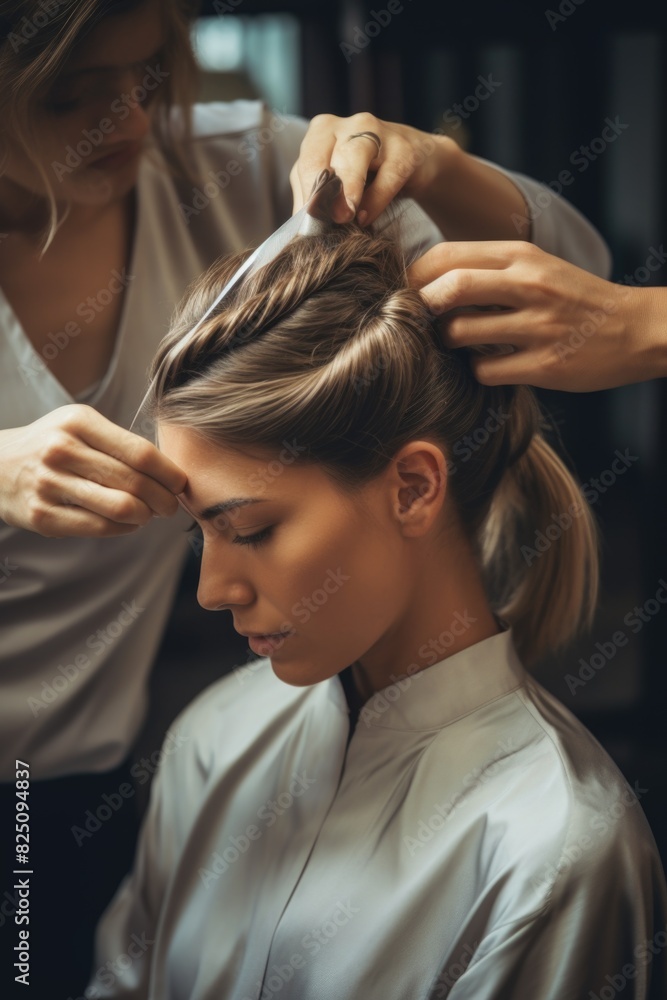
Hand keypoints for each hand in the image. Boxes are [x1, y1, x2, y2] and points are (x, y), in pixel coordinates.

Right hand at [0, 404, 186, 536]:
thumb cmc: (52, 444)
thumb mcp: (80, 426)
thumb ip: (120, 443)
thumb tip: (169, 471)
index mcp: (78, 423)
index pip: (140, 452)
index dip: (169, 473)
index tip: (181, 484)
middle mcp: (62, 450)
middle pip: (134, 483)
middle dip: (163, 499)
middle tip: (170, 506)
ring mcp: (50, 484)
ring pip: (121, 508)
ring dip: (145, 516)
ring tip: (148, 514)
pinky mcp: (42, 516)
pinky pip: (99, 527)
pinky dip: (122, 528)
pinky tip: (126, 523)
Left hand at [290, 112, 445, 226]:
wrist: (416, 163)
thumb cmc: (368, 176)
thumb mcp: (337, 185)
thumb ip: (317, 201)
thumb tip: (299, 233)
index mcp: (322, 133)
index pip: (305, 165)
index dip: (304, 197)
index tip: (303, 229)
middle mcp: (346, 126)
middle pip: (322, 154)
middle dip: (319, 189)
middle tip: (319, 221)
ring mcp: (378, 132)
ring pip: (354, 155)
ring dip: (347, 187)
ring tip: (344, 216)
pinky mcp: (405, 150)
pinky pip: (388, 175)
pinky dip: (376, 199)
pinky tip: (366, 217)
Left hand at [408, 240, 659, 391]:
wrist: (635, 328)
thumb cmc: (574, 298)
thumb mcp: (537, 266)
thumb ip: (489, 268)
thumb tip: (427, 280)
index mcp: (522, 256)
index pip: (448, 256)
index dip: (416, 276)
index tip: (407, 292)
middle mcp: (529, 286)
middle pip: (449, 289)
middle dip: (423, 308)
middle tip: (421, 321)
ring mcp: (537, 327)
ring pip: (460, 334)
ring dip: (448, 343)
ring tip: (459, 343)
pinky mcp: (544, 365)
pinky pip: (484, 371)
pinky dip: (478, 371)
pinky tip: (491, 365)